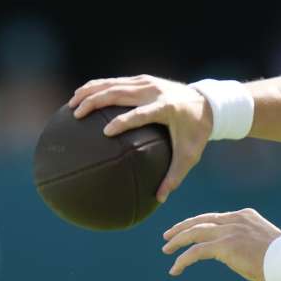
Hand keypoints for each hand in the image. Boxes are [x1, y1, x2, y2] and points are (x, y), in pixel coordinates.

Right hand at [67, 74, 211, 202]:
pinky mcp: (143, 79)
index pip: (140, 114)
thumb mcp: (190, 156)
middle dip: (95, 101)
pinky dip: (98, 87)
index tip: (105, 132)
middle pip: (119, 93)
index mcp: (166, 108)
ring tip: (71, 104)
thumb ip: (174, 177)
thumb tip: (159, 200)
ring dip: (90, 91)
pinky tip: (82, 96)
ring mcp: (148, 83)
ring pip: (113, 83)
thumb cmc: (197, 133)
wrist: (208, 103)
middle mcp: (154, 92)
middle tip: (77, 114)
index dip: (123, 122)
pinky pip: (116, 82)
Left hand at [161, 208, 280, 280]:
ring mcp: (229, 231)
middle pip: (201, 221)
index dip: (199, 224)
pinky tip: (175, 269)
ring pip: (194, 233)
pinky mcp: (224, 246)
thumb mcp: (262, 241)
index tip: (189, 231)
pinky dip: (182, 260)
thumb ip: (247, 241)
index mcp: (245, 215)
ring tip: (166, 249)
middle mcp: (234, 219)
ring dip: (177, 241)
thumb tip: (237, 253)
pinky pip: (196, 252)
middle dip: (182, 227)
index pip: (215, 218)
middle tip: (168, 235)